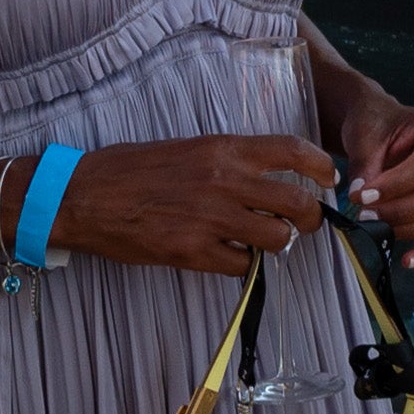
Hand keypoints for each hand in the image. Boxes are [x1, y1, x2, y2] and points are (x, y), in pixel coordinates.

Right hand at [60, 133, 336, 272]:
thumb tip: (264, 178)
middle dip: (310, 218)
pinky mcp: (193, 252)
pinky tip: (229, 256)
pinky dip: (243, 264)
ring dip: (277, 243)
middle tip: (304, 223)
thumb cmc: (130, 169)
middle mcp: (224, 181)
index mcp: (223, 149)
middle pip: (297, 203)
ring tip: (263, 241)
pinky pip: (242, 265)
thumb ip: (227, 161)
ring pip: (277, 239)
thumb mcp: (187, 148)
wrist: (84, 196)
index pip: (292, 151)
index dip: (320, 167)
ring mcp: (211, 219)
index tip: (329, 178)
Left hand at [339, 94, 413, 260]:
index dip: (396, 186)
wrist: (382, 129)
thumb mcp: (365, 136)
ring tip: (377, 228)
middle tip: (366, 215)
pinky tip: (407, 260)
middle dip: (402, 211)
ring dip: (412, 230)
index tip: (362, 197)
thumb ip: (364, 164)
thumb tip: (360, 195)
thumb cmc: (377, 127)